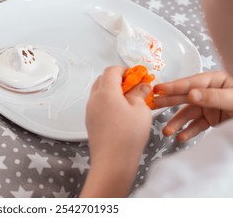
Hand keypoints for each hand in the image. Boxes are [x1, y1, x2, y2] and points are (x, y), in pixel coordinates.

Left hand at [81, 66, 151, 196]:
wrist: (112, 162)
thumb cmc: (128, 136)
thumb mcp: (141, 110)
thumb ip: (139, 94)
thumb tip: (141, 86)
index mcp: (105, 92)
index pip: (111, 71)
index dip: (125, 70)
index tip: (136, 76)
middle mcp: (94, 99)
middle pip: (102, 79)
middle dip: (118, 79)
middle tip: (134, 87)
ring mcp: (90, 111)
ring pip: (99, 92)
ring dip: (112, 91)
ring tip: (129, 101)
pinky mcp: (90, 121)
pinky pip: (98, 105)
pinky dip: (108, 102)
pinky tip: (121, 113)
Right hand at [153, 71, 232, 142]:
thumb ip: (213, 96)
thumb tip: (191, 94)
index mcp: (215, 81)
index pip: (191, 83)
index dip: (173, 87)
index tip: (159, 89)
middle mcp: (208, 92)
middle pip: (184, 97)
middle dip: (168, 102)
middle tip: (153, 104)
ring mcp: (208, 106)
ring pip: (188, 114)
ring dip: (176, 122)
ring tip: (167, 131)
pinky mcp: (211, 119)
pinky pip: (197, 125)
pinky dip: (188, 131)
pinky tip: (180, 137)